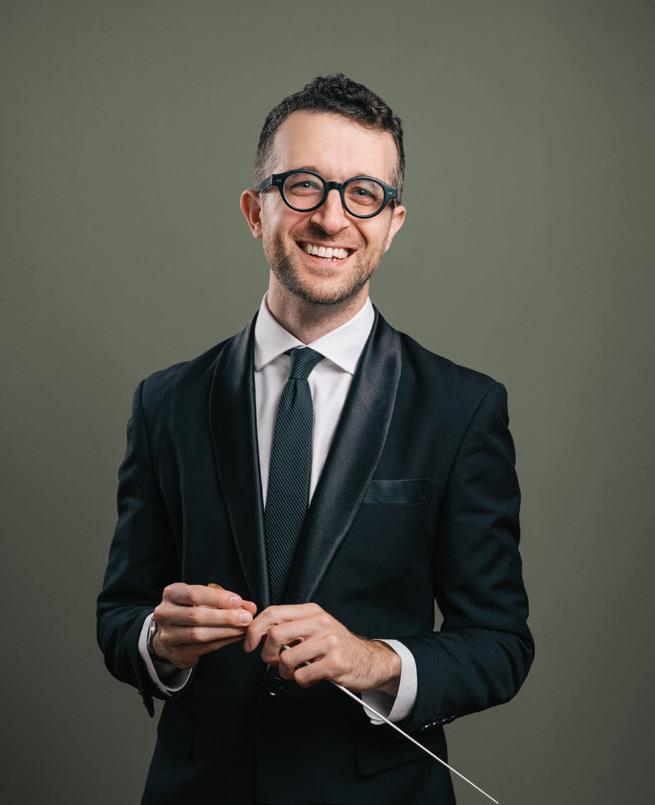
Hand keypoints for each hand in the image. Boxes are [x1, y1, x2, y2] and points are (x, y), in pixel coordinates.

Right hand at [151, 582, 257, 668]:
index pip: (193, 594)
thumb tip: (250, 607)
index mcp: (171, 594)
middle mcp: (165, 614)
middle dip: (225, 617)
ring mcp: (168, 635)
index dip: (217, 598)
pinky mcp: (176, 653)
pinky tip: (235, 637)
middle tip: (246, 618)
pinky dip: (222, 642)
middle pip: (196, 616)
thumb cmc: (191, 608)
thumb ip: (226, 600)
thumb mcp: (204, 597)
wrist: (171, 631)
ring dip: (225, 632)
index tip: (238, 601)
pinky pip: (202, 648)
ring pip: (198, 634)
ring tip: (243, 629)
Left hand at [242, 603, 400, 693]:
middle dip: (267, 654)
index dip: (255, 629)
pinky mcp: (335, 662)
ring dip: (285, 672)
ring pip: (287, 659)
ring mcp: (329, 642)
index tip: (249, 643)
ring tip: (296, 670)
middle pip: (275, 635)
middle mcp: (320, 623)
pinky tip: (312, 675)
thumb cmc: (337, 645)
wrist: (369, 659)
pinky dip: (302, 681)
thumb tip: (259, 632)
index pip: (273, 612)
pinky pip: (302, 676)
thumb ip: (291, 627)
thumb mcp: (315, 627)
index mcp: (312, 611)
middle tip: (273, 661)